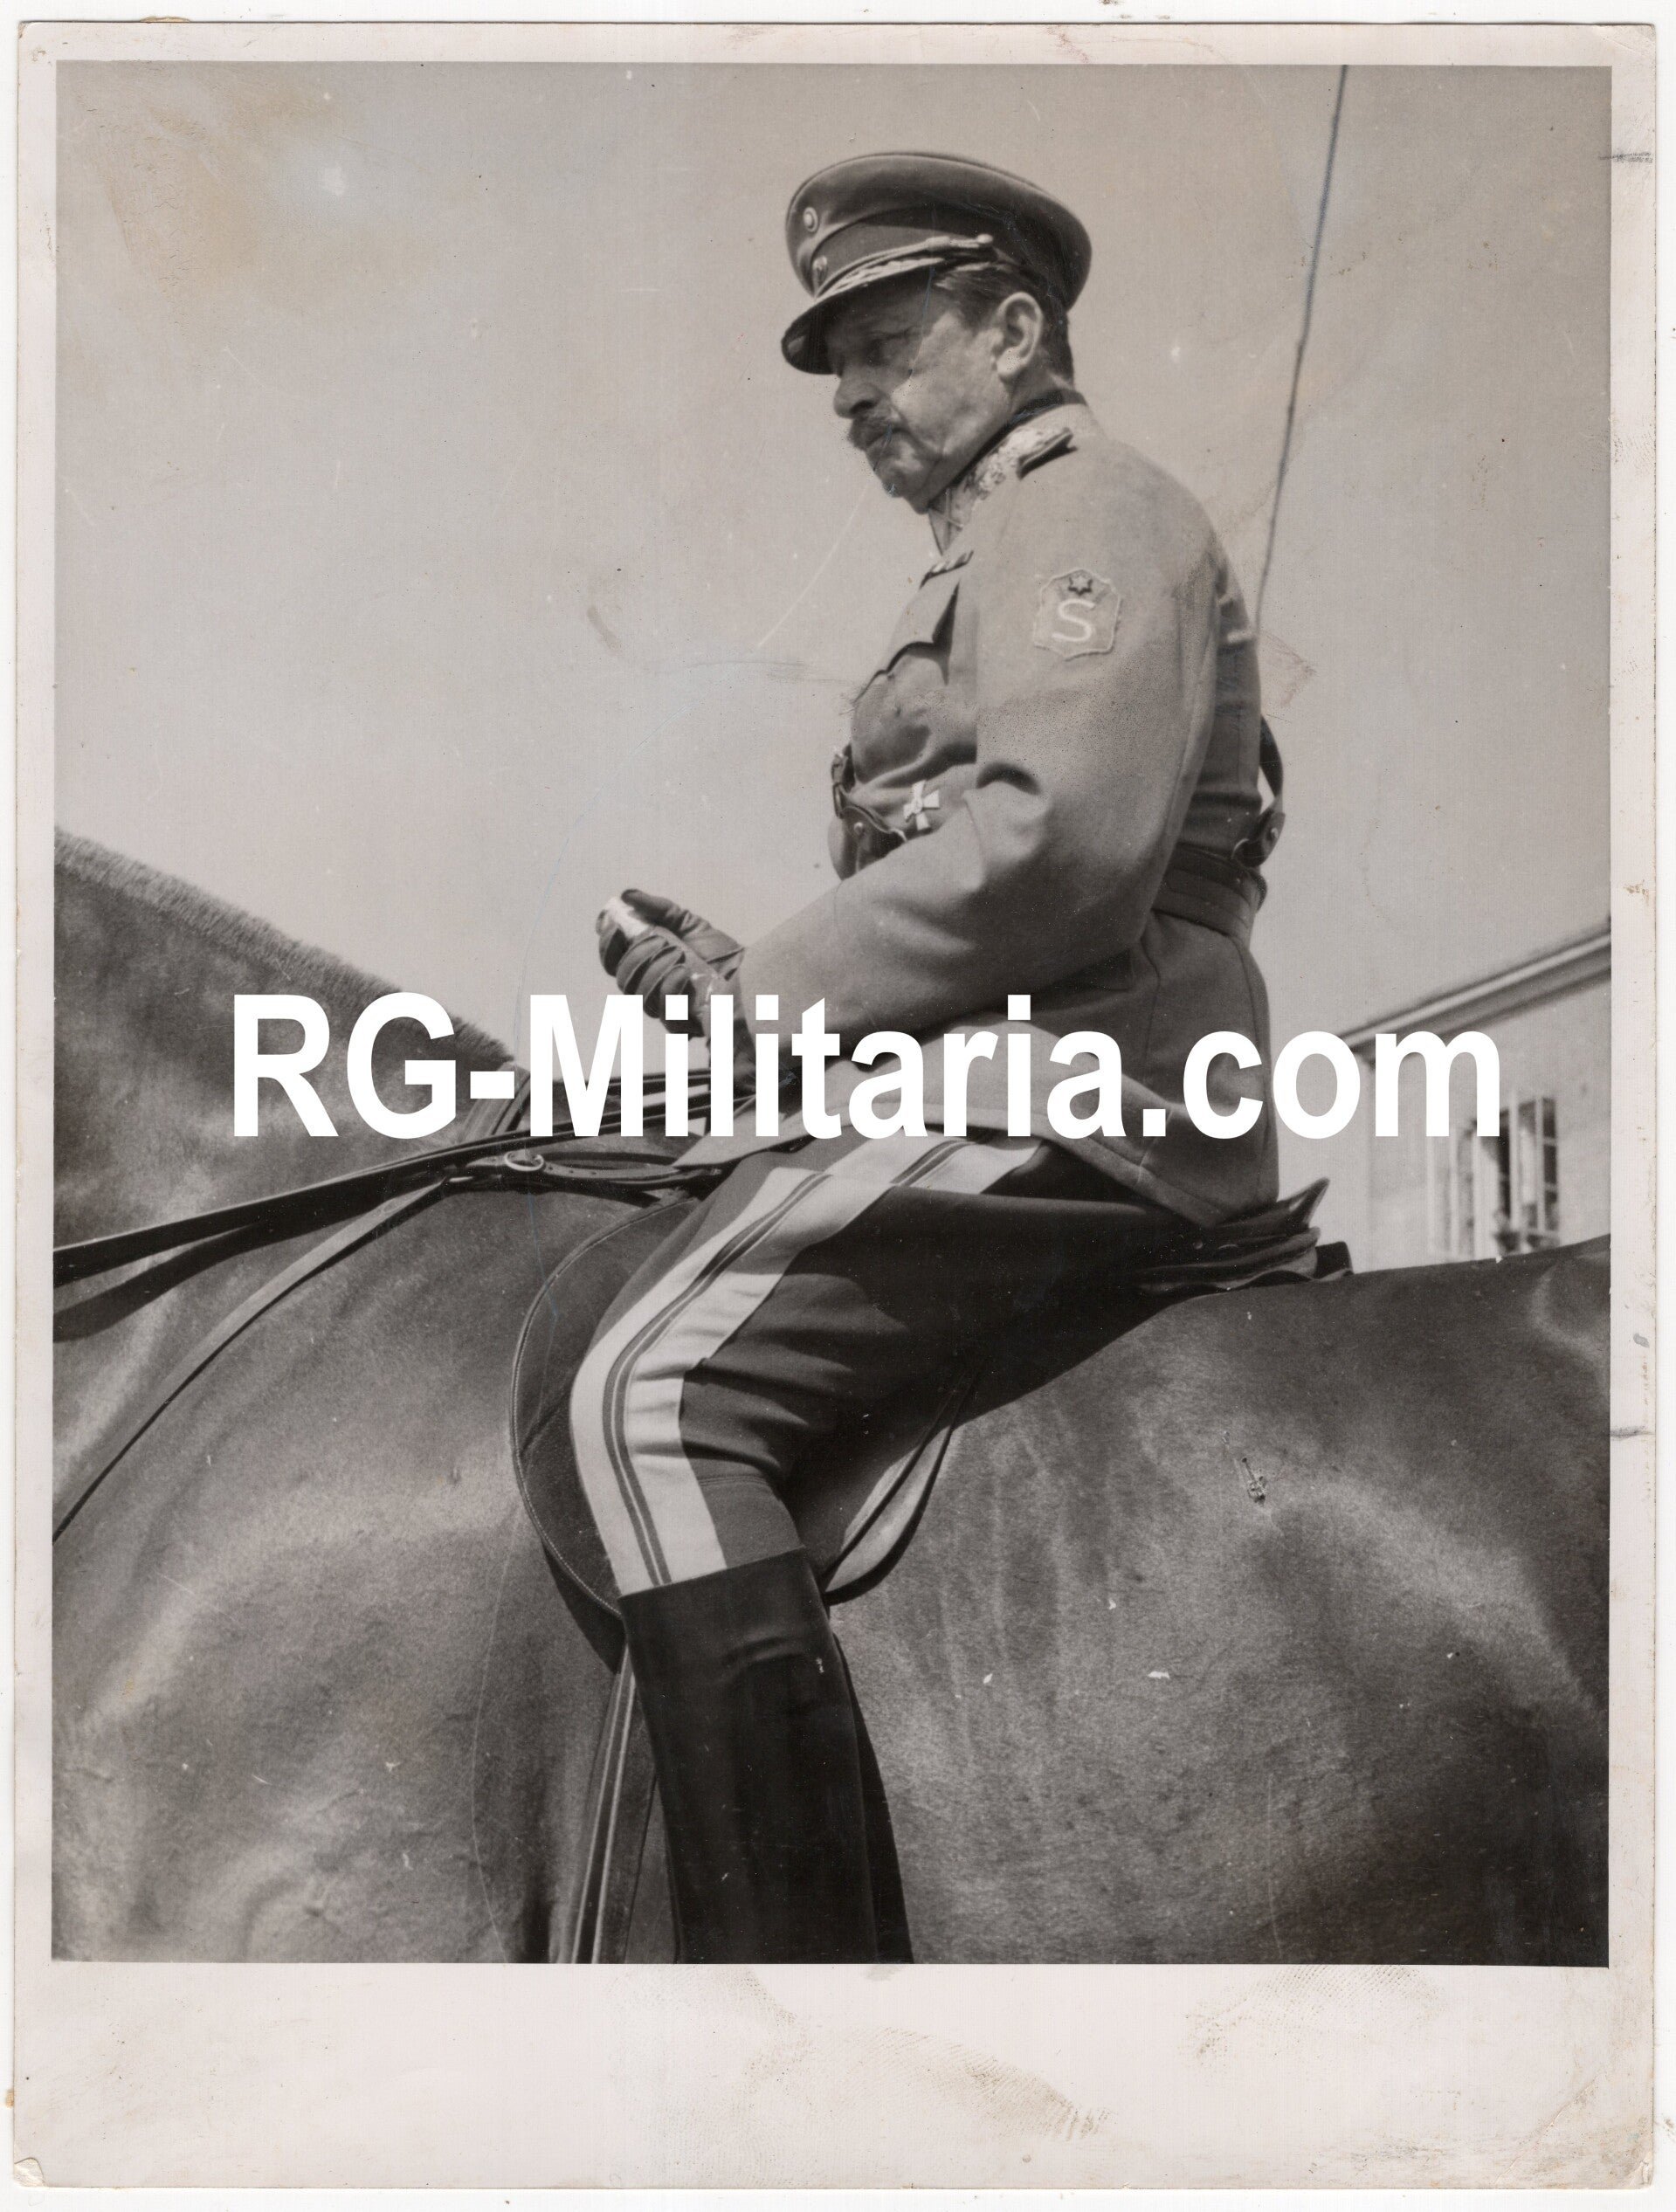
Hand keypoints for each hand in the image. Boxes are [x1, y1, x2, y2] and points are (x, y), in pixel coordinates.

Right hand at [596, 888, 742, 1030]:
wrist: (756, 976)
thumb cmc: (724, 955)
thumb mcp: (691, 924)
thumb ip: (659, 909)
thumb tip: (627, 895)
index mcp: (650, 966)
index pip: (614, 961)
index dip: (608, 944)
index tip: (612, 924)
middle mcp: (653, 990)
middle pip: (622, 978)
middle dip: (635, 955)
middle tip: (659, 940)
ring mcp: (667, 1010)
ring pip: (638, 995)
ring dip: (655, 969)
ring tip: (679, 955)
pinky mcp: (683, 1025)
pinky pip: (663, 1012)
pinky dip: (669, 988)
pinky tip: (684, 974)